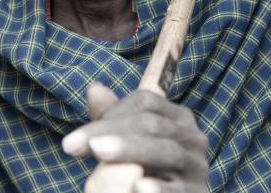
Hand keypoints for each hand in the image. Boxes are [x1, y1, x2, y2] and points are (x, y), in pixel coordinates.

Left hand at [62, 83, 208, 192]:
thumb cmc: (142, 168)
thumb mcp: (125, 141)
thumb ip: (110, 117)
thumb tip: (94, 89)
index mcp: (177, 116)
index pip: (145, 102)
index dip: (111, 112)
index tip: (75, 137)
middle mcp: (192, 136)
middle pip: (152, 124)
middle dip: (110, 131)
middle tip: (73, 144)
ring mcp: (198, 166)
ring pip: (165, 150)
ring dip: (129, 150)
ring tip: (98, 151)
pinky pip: (180, 189)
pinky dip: (159, 187)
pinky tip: (138, 186)